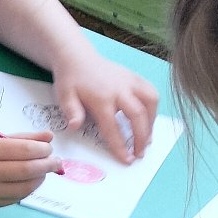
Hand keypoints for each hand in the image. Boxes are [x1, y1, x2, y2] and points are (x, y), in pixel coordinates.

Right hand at [0, 132, 55, 208]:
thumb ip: (22, 139)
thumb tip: (49, 137)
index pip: (24, 151)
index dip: (42, 150)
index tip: (49, 148)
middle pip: (27, 170)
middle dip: (47, 165)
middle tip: (56, 161)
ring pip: (25, 187)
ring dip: (40, 178)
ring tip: (45, 171)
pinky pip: (17, 197)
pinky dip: (29, 188)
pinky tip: (31, 181)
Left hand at [52, 51, 157, 165]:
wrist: (77, 57)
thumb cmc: (71, 80)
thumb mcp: (64, 96)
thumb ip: (71, 112)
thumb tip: (74, 127)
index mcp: (101, 98)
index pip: (113, 127)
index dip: (120, 146)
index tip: (127, 160)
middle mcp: (120, 89)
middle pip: (138, 115)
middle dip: (141, 137)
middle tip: (140, 153)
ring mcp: (130, 81)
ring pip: (150, 101)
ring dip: (152, 122)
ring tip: (147, 137)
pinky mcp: (135, 77)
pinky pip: (151, 92)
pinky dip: (153, 107)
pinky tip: (148, 119)